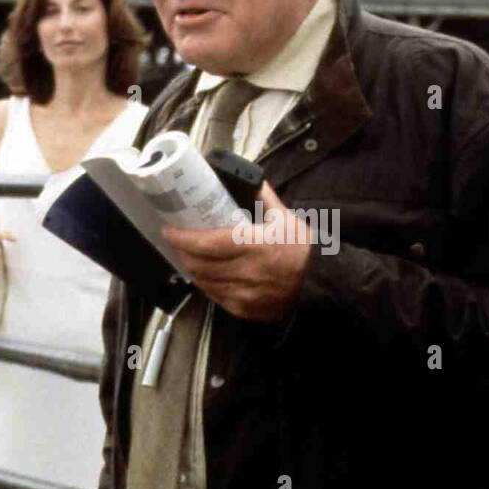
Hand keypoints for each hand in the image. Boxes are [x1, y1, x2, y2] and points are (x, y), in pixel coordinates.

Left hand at [161, 181, 311, 322]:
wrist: (319, 283)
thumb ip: (264, 197)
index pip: (206, 243)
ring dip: (192, 269)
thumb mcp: (286, 218)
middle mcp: (246, 273)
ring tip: (189, 256)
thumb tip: (248, 179)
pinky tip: (207, 275)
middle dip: (182, 252)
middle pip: (199, 265)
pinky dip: (207, 285)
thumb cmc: (302, 249)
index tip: (169, 230)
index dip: (182, 238)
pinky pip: (216, 298)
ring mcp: (244, 295)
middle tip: (177, 241)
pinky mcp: (245, 310)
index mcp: (254, 246)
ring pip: (204, 282)